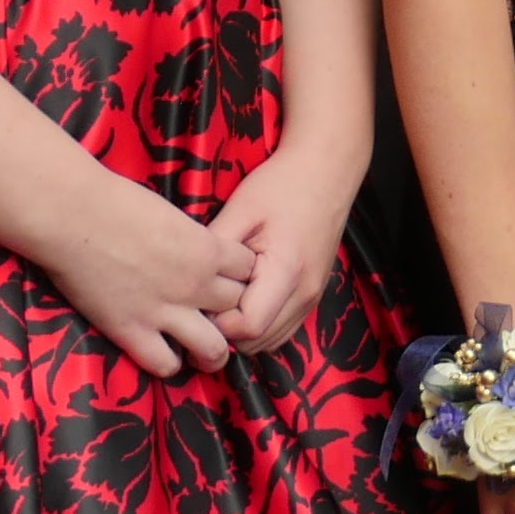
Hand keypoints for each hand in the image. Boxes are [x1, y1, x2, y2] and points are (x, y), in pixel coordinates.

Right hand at [42, 173, 257, 378]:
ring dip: (212, 351)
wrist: (72, 214)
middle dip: (231, 310)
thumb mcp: (171, 213)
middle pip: (238, 308)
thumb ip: (191, 238)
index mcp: (207, 249)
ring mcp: (164, 311)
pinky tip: (162, 351)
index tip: (228, 277)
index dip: (241, 275)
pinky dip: (169, 363)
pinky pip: (164, 364)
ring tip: (201, 349)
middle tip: (216, 314)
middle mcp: (195, 284)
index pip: (250, 271)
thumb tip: (194, 248)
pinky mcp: (130, 330)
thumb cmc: (116, 201)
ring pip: (215, 348)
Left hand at [211, 148, 362, 357]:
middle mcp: (305, 292)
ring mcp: (313, 296)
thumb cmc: (282, 185)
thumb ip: (214, 252)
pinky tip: (244, 299)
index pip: (247, 327)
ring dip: (243, 331)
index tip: (199, 301)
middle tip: (205, 302)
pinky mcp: (313, 294)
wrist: (327, 171)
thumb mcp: (239, 211)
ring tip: (224, 300)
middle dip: (226, 332)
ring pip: (270, 342)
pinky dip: (260, 325)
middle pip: (257, 342)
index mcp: (287, 271)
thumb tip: (188, 286)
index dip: (216, 323)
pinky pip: (282, 329)